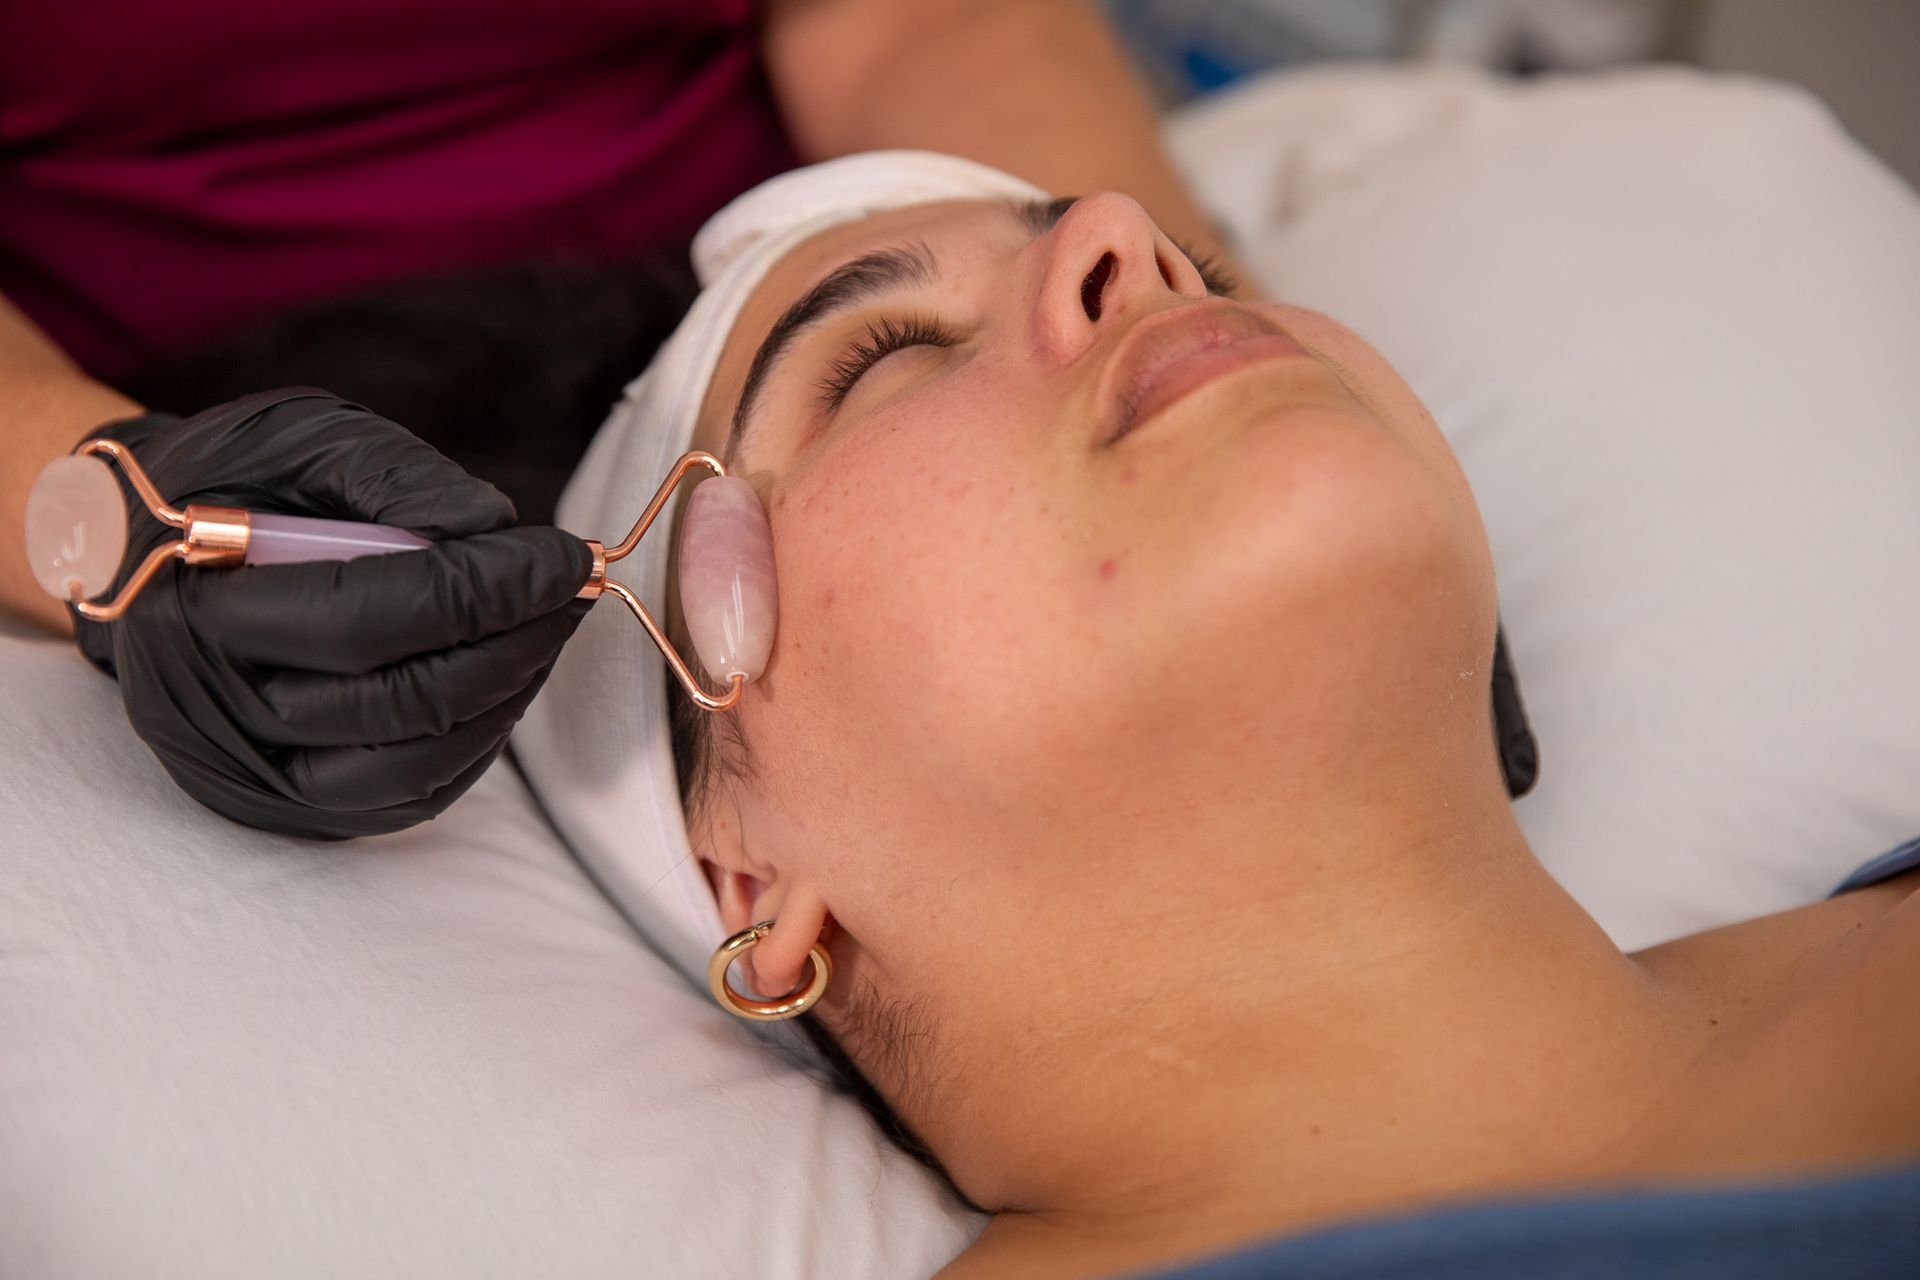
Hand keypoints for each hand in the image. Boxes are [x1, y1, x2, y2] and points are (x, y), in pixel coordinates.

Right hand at [71, 388, 593, 837]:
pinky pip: (410, 793)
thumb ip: (394, 477)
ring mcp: (251, 773)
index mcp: (194, 610)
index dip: (485, 590)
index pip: (367, 618)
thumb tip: (496, 530)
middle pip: (401, 701)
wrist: (138, 552)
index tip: (567, 555)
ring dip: (508, 693)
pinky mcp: (291, 805)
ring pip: (416, 763)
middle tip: (573, 589)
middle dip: (513, 641)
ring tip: (548, 624)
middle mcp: (212, 712)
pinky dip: (478, 738)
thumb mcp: (296, 439)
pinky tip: (507, 673)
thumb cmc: (226, 483)